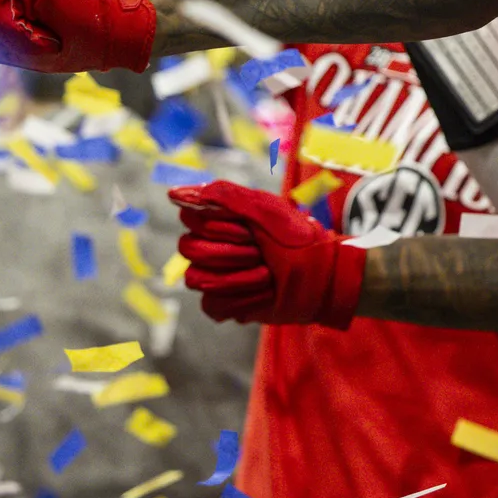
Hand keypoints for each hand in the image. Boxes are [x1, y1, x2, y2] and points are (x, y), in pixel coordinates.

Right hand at [169, 181, 366, 327]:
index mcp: (220, 218)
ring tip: (266, 275)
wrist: (323, 276)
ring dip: (240, 278)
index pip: (191, 219)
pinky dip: (242, 300)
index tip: (250, 230)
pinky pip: (212, 305)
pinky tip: (263, 293)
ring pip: (197, 279)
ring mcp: (216, 275)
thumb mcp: (266, 210)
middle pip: (190, 249)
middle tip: (261, 253)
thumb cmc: (297, 239)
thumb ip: (222, 196)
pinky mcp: (224, 303)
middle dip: (232, 253)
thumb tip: (174, 193)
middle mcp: (212, 244)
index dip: (221, 227)